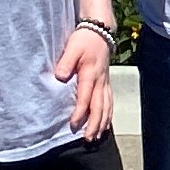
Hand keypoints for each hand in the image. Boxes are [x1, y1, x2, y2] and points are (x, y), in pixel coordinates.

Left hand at [55, 23, 113, 142]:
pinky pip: (110, 102)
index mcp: (90, 74)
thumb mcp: (72, 47)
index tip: (74, 125)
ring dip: (102, 123)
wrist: (100, 31)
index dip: (80, 112)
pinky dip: (108, 115)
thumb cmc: (84, 40)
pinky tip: (105, 125)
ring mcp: (105, 83)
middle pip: (99, 107)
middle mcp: (100, 81)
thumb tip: (60, 77)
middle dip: (94, 124)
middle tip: (88, 139)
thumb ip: (66, 62)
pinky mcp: (107, 83)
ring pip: (106, 107)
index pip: (85, 97)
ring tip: (97, 136)